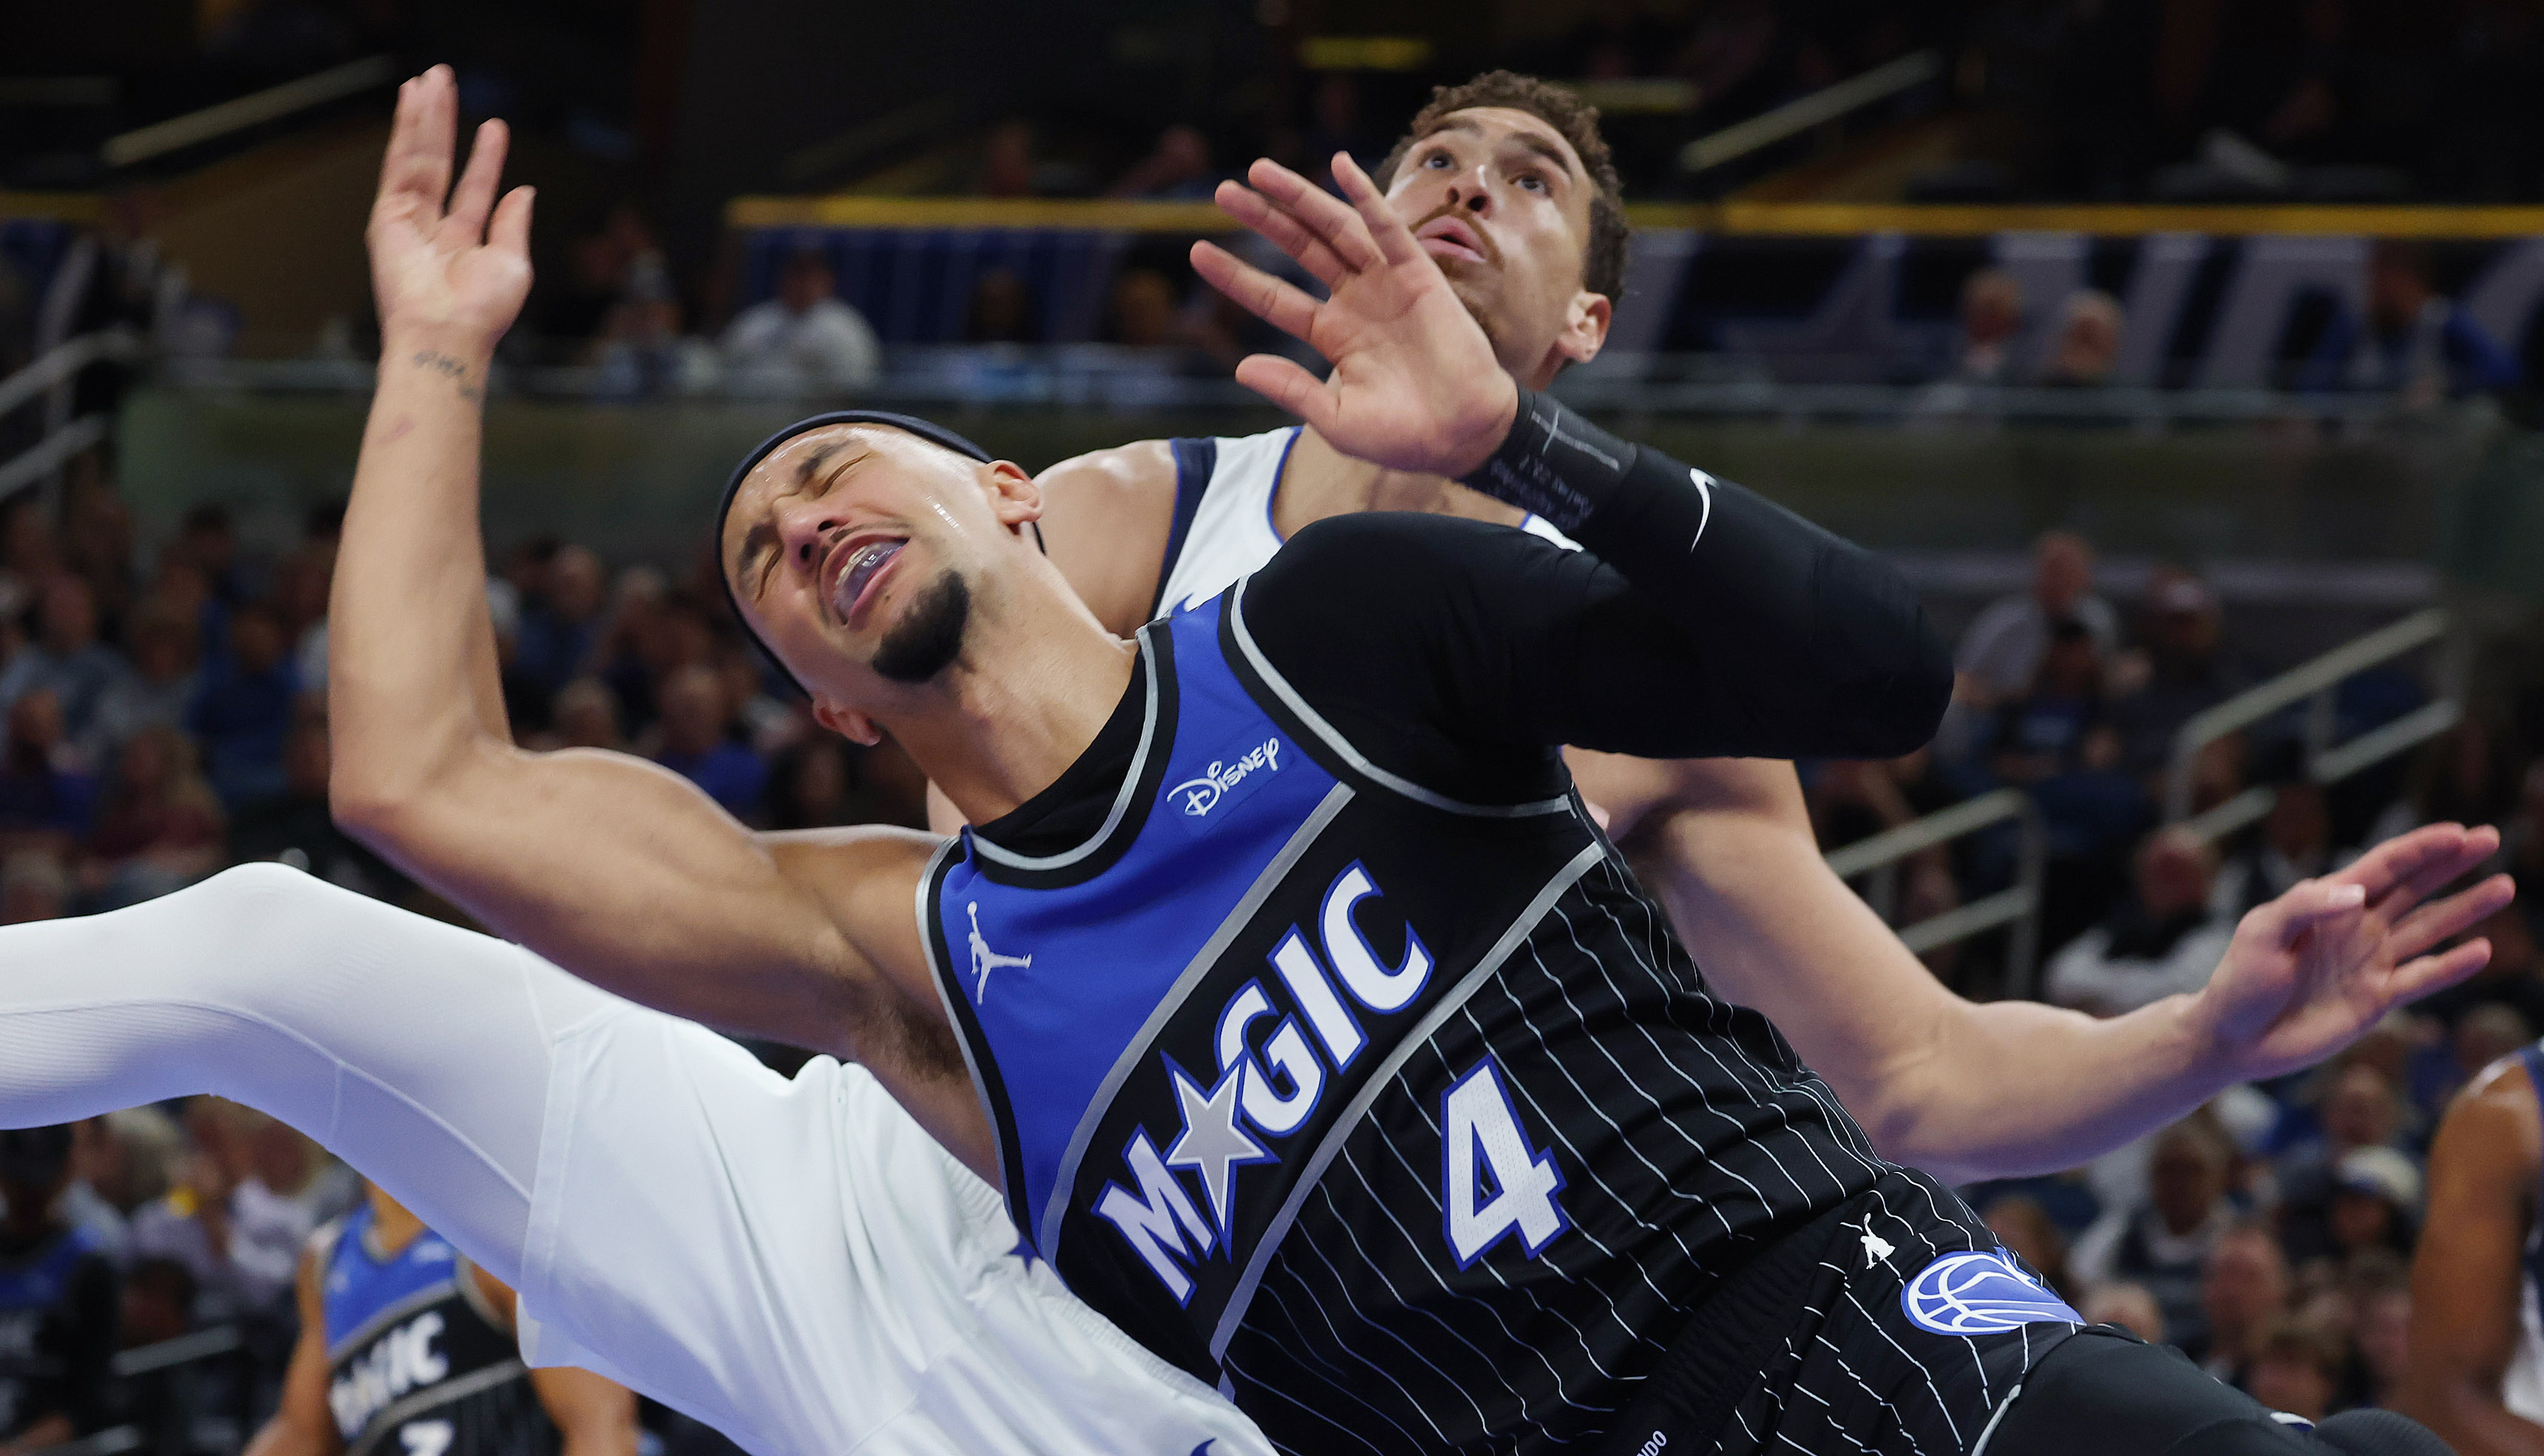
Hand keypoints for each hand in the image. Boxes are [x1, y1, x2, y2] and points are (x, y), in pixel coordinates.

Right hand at [367, 66, 533, 358]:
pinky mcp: (387, 215)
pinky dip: (407, 129)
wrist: (447, 333)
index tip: (495, 126)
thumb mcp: (513, 263)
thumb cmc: (481, 311)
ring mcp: (408, 219)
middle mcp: (433, 228)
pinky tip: (413, 100)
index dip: (486, 157)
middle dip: (444, 121)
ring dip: (425, 115)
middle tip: (446, 81)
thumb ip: (513, 223)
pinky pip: (401, 162)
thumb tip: (524, 191)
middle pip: (440, 162)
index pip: (475, 189)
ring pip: (419, 155)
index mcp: (465, 242)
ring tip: (432, 78)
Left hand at [1191, 154, 1516, 476]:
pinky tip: (1339, 167)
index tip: (1199, 252)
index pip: (1275, 297)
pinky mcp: (1419, 276)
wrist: (1464, 436)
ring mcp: (1386, 285)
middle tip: (1223, 191)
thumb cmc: (1403, 436)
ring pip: (1336, 229)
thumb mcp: (1336, 418)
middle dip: (1264, 218)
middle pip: (1301, 249)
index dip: (1238, 276)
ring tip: (1260, 171)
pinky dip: (1365, 197)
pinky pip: (1388, 229)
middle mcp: (1356, 302)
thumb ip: (1292, 389)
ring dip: (1300, 197)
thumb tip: (1241, 368)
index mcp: (1332, 336)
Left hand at [2192, 823, 2515, 1081]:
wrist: (2234, 1037)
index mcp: (2328, 902)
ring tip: (2504, 886)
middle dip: (2451, 863)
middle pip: (2414, 887)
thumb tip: (2357, 895)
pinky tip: (2482, 950)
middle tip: (2491, 837)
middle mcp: (2356, 927)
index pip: (2383, 866)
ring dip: (2466, 909)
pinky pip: (2422, 979)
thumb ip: (2305, 907)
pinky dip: (2452, 966)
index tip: (2458, 832)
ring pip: (2429, 929)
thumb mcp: (2262, 933)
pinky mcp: (2376, 999)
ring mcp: (2370, 962)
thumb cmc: (2239, 980)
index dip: (2420, 848)